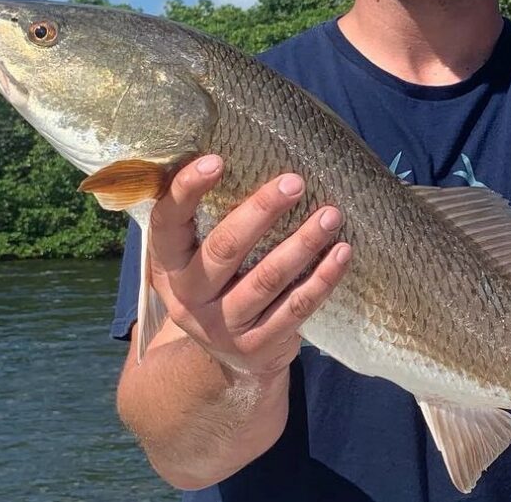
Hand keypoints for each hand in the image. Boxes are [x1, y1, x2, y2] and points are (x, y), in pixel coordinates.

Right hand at [146, 154, 350, 380]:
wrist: (227, 364)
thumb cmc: (219, 286)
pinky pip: (297, 307)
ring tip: (331, 214)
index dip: (187, 191)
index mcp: (168, 265)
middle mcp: (189, 297)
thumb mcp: (196, 259)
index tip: (217, 160)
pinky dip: (323, 279)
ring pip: (267, 278)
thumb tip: (237, 147)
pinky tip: (343, 253)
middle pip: (225, 249)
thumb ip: (205, 218)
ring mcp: (224, 325)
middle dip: (261, 211)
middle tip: (295, 182)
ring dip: (303, 243)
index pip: (167, 223)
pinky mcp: (260, 345)